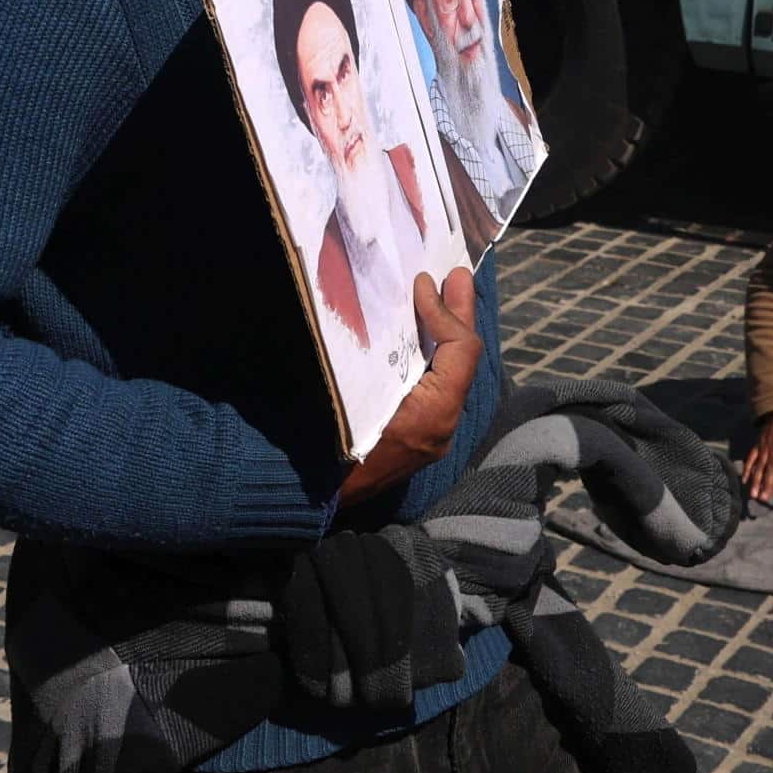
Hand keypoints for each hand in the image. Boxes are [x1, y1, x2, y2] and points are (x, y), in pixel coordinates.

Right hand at [341, 268, 481, 503]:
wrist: (310, 495)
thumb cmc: (325, 440)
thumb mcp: (347, 386)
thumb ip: (376, 348)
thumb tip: (399, 302)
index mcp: (432, 415)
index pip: (461, 350)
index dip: (446, 311)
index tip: (422, 284)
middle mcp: (441, 426)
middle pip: (462, 359)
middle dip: (459, 315)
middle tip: (456, 276)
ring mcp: (431, 434)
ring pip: (452, 372)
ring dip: (446, 333)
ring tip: (442, 296)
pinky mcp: (417, 436)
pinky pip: (437, 386)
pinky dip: (433, 356)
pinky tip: (419, 334)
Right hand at [743, 409, 772, 502]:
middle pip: (770, 470)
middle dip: (766, 485)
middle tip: (763, 498)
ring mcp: (764, 448)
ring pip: (759, 466)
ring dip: (756, 481)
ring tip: (753, 494)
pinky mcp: (757, 445)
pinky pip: (750, 458)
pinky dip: (747, 468)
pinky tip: (745, 479)